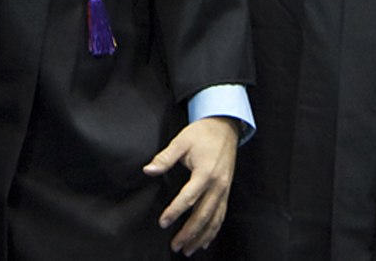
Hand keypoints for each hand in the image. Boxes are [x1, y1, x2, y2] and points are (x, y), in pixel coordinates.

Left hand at [145, 116, 239, 253]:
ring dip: (201, 236)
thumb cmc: (202, 133)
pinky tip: (205, 240)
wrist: (225, 126)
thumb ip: (165, 158)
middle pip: (203, 214)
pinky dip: (214, 230)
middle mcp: (218, 185)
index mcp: (205, 173)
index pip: (189, 198)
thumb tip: (148, 170)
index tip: (164, 222)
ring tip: (189, 249)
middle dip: (189, 232)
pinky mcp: (226, 191)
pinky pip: (221, 215)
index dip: (175, 211)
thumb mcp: (181, 141)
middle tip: (176, 245)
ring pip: (214, 219)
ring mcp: (224, 189)